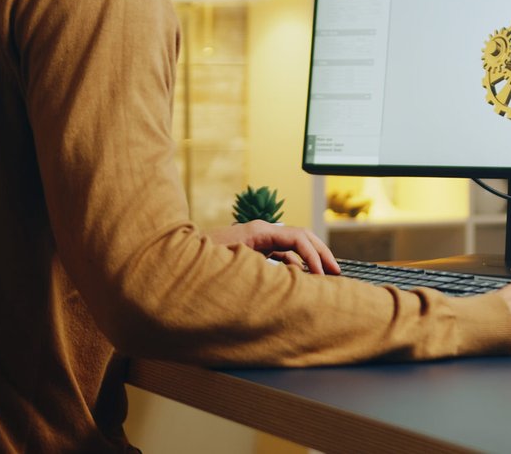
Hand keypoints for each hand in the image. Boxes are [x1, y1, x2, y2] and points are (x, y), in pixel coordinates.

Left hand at [205, 221, 339, 274]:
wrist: (173, 264)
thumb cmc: (197, 265)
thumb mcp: (232, 267)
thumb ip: (263, 271)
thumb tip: (291, 277)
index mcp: (258, 232)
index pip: (297, 238)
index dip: (314, 256)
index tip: (322, 276)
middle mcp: (259, 232)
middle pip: (301, 237)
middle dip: (320, 254)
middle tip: (337, 273)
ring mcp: (256, 241)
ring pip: (292, 246)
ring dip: (310, 260)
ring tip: (325, 277)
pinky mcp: (251, 251)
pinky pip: (280, 255)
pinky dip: (294, 265)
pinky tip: (300, 279)